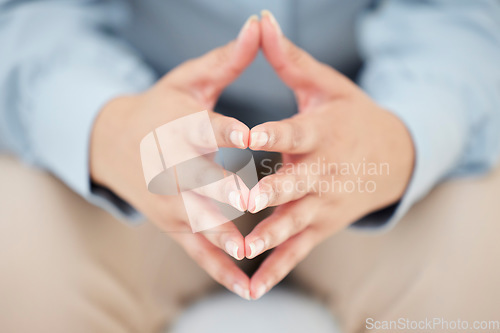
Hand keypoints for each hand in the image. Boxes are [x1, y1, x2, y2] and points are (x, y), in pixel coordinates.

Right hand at [89, 16, 259, 299]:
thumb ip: (229, 59)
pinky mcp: (175, 225)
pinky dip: (220, 269)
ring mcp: (173, 201)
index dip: (230, 131)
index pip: (209, 130)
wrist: (116, 142)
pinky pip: (199, 251)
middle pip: (203, 180)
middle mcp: (175, 168)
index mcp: (182, 128)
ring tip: (248, 250)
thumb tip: (260, 23)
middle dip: (227, 190)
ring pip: (200, 220)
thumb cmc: (162, 108)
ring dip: (223, 234)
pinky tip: (246, 287)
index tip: (252, 136)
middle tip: (256, 197)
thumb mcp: (191, 81)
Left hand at [244, 11, 414, 298]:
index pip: (293, 132)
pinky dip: (277, 268)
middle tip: (244, 197)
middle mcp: (323, 171)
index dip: (270, 134)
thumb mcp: (326, 86)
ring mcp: (323, 202)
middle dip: (270, 190)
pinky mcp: (321, 225)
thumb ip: (289, 60)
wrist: (391, 157)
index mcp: (322, 133)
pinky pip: (297, 250)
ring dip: (271, 235)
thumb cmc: (351, 117)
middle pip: (294, 182)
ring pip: (295, 221)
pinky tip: (254, 287)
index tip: (245, 135)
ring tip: (245, 249)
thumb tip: (261, 21)